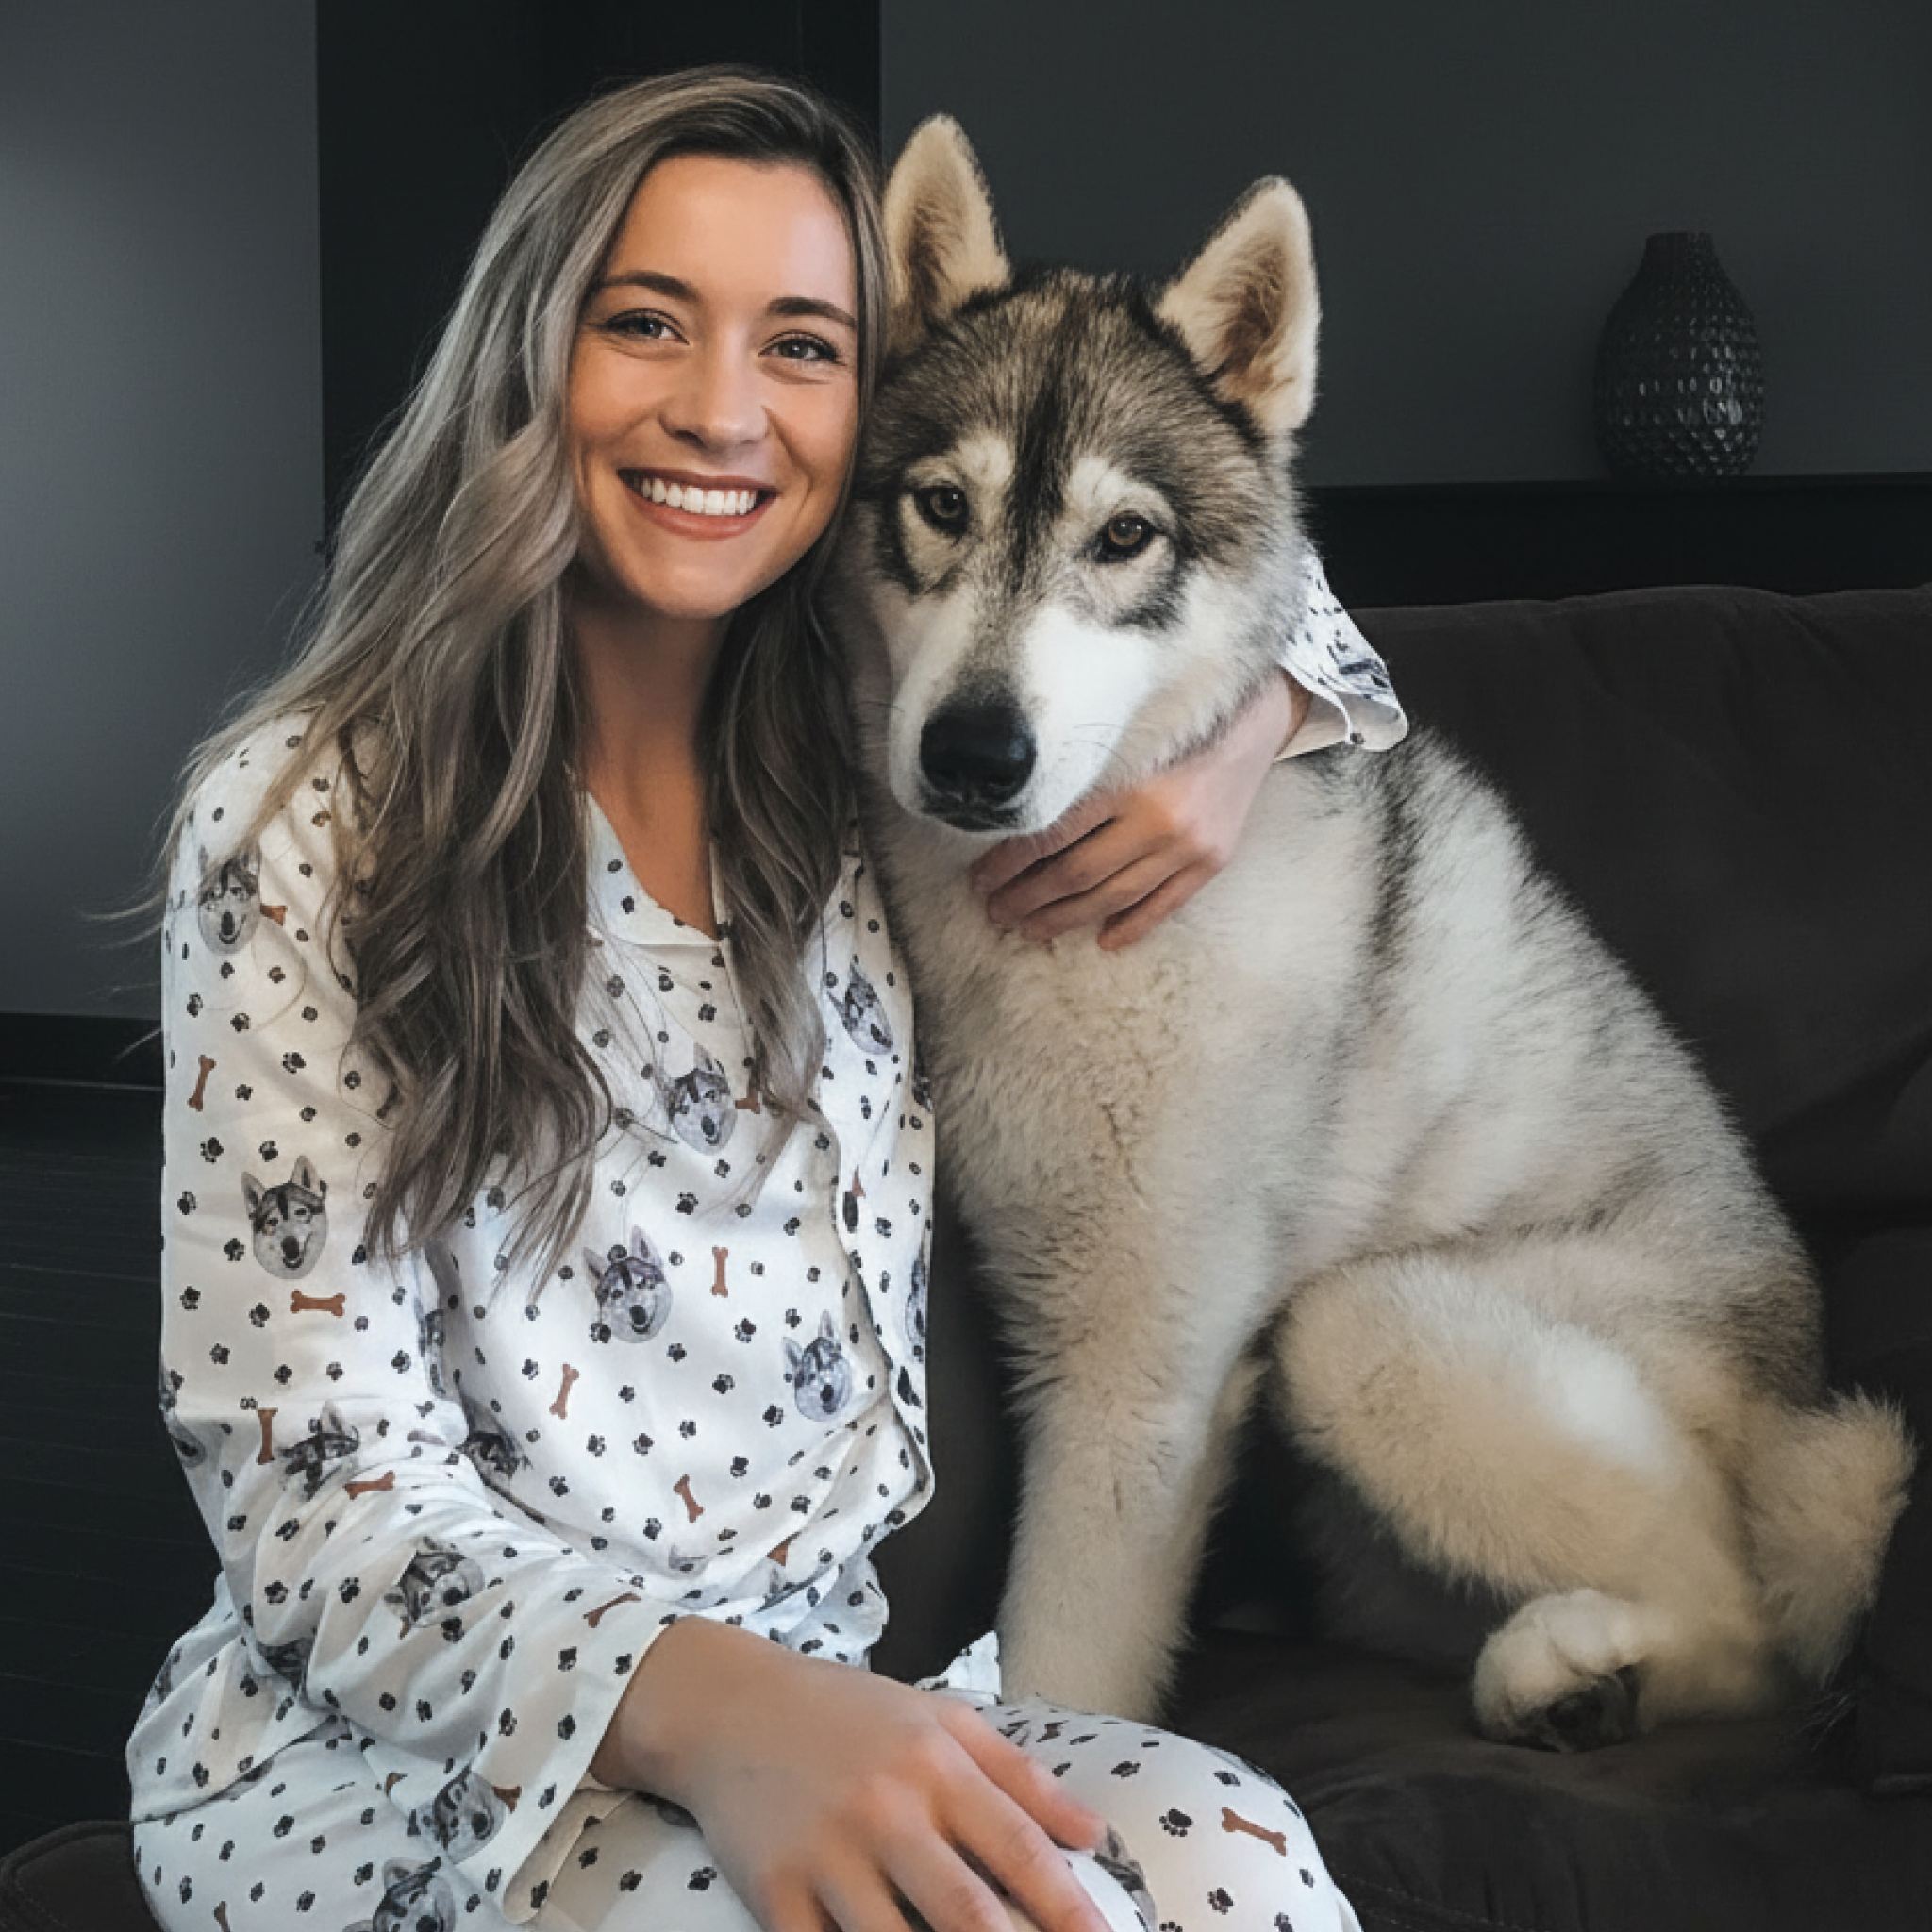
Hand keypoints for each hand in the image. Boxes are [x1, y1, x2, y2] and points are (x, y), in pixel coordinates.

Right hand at [593, 1617, 1111, 1931]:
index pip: (1018, 1849)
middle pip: (965, 1911)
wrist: (728, 1705)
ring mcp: (827, 1854)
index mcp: (935, 1764)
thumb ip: (1020, 1776)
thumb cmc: (848, 1713)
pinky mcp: (774, 1892)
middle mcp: (886, 1809)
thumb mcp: (940, 1718)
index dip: (1069, 1908)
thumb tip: (1094, 1835)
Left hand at [969, 672, 1309, 949]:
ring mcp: (1188, 845)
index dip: (1007, 864)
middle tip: (996, 912)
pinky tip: (1102, 939)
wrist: (1251, 721)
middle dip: (1028, 898)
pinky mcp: (1212, 861)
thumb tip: (1015, 822)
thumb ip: (1078, 779)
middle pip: (1076, 874)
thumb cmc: (1173, 724)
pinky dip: (1131, 926)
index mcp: (1124, 780)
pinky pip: (1164, 905)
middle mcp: (1157, 817)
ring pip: (1113, 897)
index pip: (1049, 835)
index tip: (980, 881)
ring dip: (1065, 919)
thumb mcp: (1120, 740)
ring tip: (1031, 928)